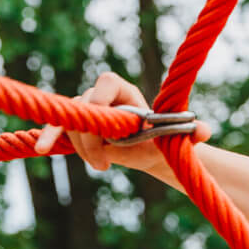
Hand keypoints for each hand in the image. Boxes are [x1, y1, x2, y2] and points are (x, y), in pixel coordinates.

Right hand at [33, 71, 211, 173]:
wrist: (150, 149)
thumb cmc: (163, 139)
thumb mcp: (176, 138)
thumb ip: (190, 132)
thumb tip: (206, 130)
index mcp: (124, 91)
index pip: (105, 82)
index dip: (100, 99)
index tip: (103, 126)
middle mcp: (101, 96)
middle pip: (83, 107)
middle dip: (90, 137)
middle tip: (105, 163)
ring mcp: (85, 111)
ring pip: (69, 121)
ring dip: (81, 147)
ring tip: (102, 166)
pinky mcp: (75, 128)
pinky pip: (57, 128)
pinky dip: (50, 137)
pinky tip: (42, 149)